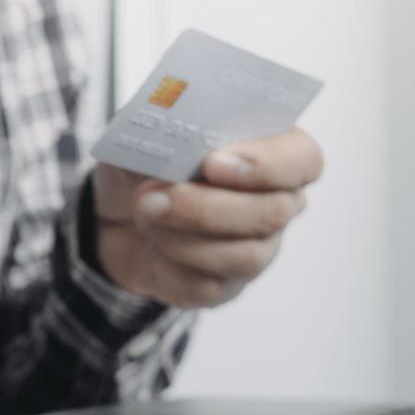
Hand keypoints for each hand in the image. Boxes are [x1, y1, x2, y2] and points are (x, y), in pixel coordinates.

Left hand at [91, 127, 323, 308]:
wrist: (111, 212)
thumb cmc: (144, 165)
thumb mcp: (146, 135)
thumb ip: (167, 129)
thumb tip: (171, 137)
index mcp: (272, 151)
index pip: (302, 159)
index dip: (267, 164)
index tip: (213, 163)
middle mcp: (277, 202)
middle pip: (273, 212)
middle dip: (207, 207)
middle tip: (154, 196)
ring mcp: (256, 248)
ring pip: (244, 256)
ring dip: (182, 236)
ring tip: (144, 214)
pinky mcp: (225, 286)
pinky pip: (207, 285)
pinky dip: (167, 264)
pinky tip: (150, 245)